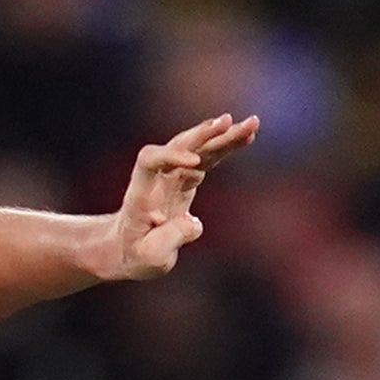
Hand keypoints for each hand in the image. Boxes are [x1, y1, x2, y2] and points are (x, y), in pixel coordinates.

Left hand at [101, 113, 259, 280]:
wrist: (128, 247)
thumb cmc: (136, 254)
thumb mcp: (151, 257)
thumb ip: (171, 239)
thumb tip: (194, 223)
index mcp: (142, 192)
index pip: (150, 160)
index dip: (171, 157)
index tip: (195, 165)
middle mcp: (157, 176)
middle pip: (178, 145)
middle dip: (204, 134)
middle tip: (229, 122)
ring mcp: (173, 175)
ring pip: (198, 147)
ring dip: (223, 135)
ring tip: (251, 124)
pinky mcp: (187, 179)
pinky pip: (208, 157)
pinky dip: (226, 147)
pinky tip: (246, 137)